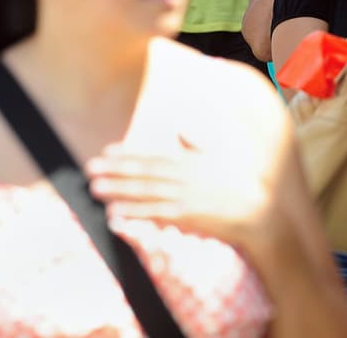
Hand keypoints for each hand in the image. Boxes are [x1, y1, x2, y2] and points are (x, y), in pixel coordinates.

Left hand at [85, 135, 274, 252]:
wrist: (257, 212)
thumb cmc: (240, 183)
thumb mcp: (221, 156)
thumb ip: (198, 144)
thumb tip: (182, 131)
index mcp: (190, 161)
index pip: (153, 155)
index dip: (128, 153)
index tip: (107, 150)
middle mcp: (183, 176)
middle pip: (143, 172)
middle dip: (115, 170)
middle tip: (89, 169)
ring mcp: (183, 197)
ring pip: (144, 192)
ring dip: (117, 190)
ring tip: (95, 188)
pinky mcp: (186, 217)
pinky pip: (154, 214)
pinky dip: (133, 213)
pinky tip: (115, 213)